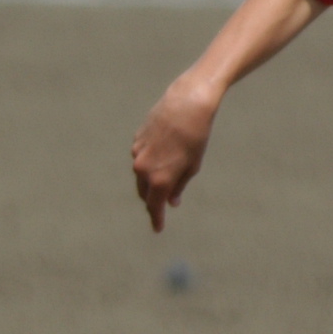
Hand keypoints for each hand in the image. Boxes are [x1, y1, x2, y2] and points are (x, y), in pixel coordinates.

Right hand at [130, 78, 218, 232]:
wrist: (186, 105)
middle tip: (163, 203)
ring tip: (166, 173)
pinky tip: (163, 152)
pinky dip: (150, 161)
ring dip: (151, 179)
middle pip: (145, 192)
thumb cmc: (195, 137)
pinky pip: (141, 157)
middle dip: (153, 199)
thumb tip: (172, 201)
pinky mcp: (137, 140)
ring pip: (141, 174)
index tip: (158, 228)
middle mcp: (144, 169)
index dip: (157, 218)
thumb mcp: (192, 166)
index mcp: (160, 180)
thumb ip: (179, 186)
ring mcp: (138, 154)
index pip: (154, 206)